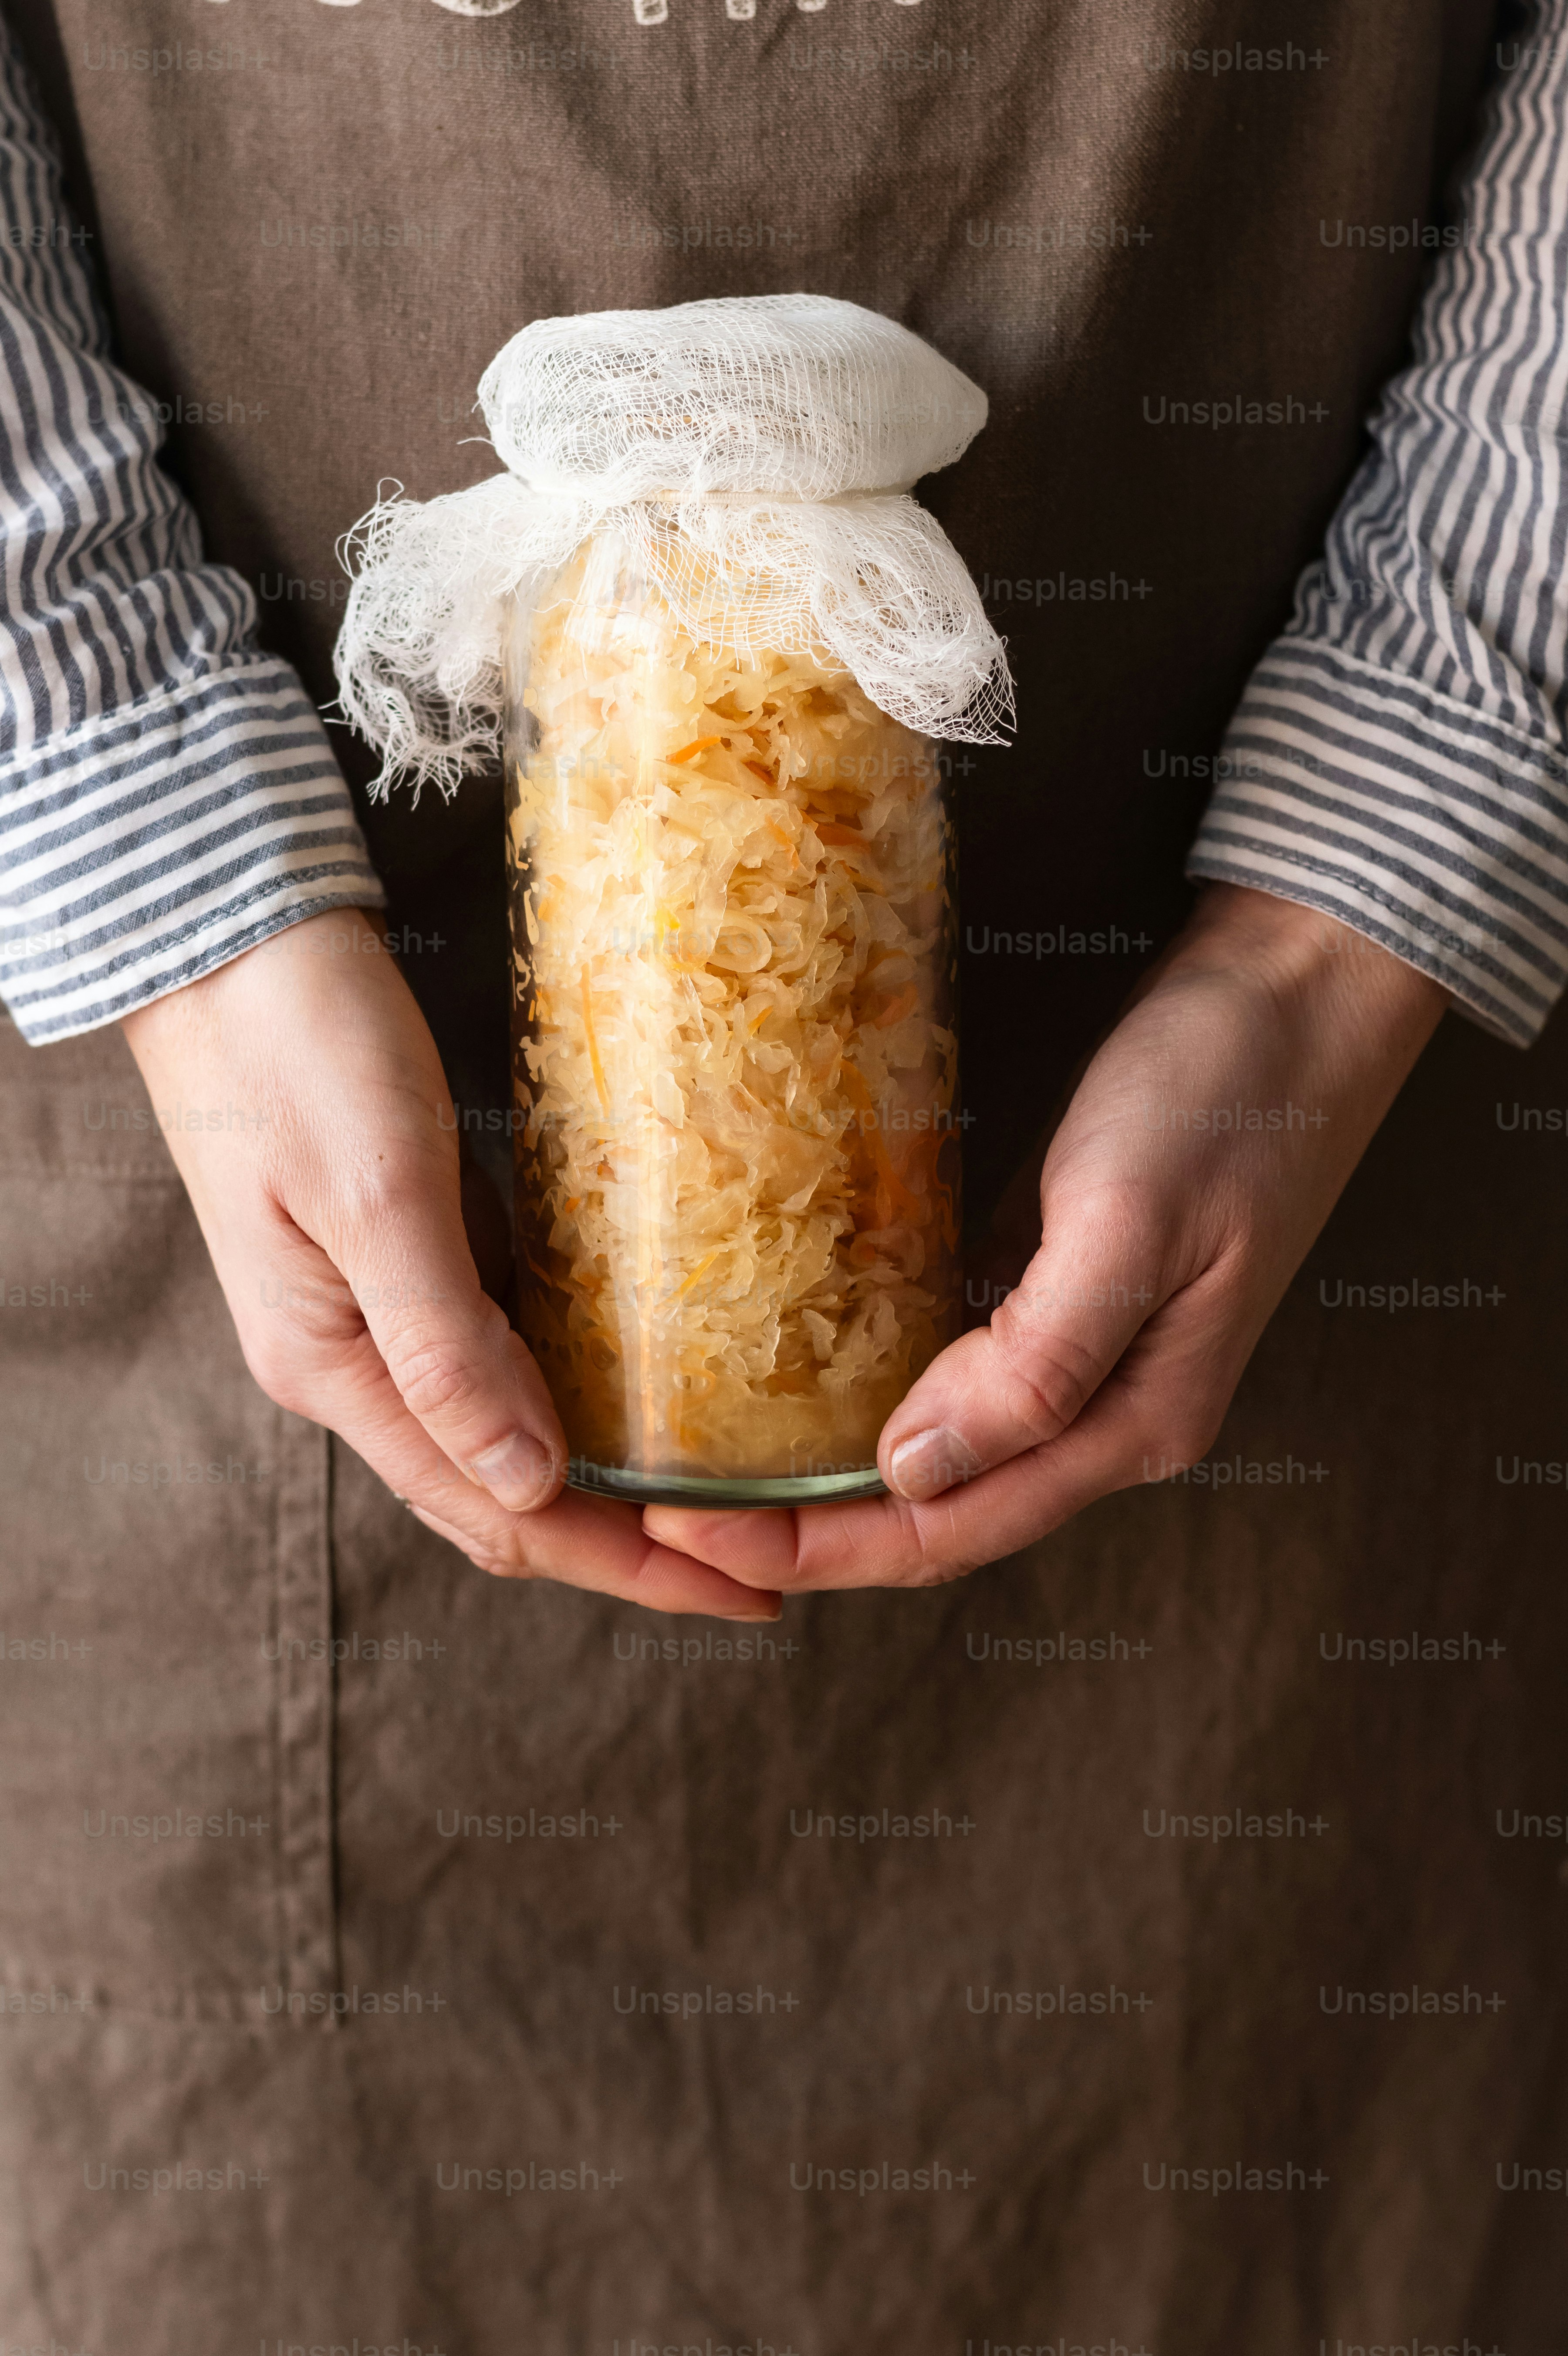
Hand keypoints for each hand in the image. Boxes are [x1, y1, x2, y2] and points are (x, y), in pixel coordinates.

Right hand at [121, 907, 778, 1620]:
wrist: (229, 937)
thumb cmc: (296, 1048)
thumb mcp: (378, 1196)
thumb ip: (446, 1347)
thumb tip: (531, 1484)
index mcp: (333, 1368)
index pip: (498, 1513)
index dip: (620, 1567)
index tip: (736, 1592)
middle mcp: (351, 1361)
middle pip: (504, 1496)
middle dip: (626, 1547)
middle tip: (756, 1565)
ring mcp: (376, 1310)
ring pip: (506, 1433)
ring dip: (605, 1479)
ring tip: (717, 1499)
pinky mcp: (409, 1250)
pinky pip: (501, 1354)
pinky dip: (575, 1391)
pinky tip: (648, 1390)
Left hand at [644, 884, 1447, 1590]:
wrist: (1293, 988)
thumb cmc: (1223, 1096)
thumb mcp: (1128, 1223)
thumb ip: (1035, 1362)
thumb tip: (913, 1472)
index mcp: (1135, 1421)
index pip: (952, 1527)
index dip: (820, 1546)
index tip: (694, 1538)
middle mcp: (1108, 1411)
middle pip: (937, 1510)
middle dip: (805, 1530)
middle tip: (672, 1521)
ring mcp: (1085, 1352)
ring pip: (940, 1451)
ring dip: (829, 1475)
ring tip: (715, 1474)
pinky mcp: (1056, 1287)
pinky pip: (952, 1374)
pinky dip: (871, 1395)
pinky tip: (797, 1381)